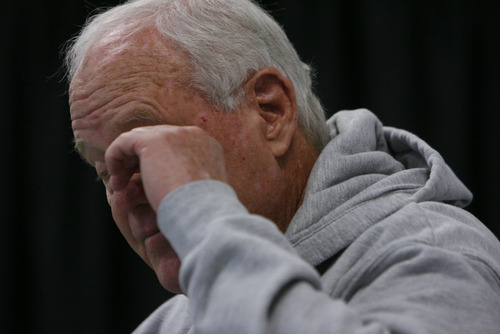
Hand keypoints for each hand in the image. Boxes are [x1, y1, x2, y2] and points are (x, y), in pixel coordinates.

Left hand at [105, 125, 227, 210]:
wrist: (203, 213)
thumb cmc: (202, 213)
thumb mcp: (201, 192)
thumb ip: (189, 180)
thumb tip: (172, 182)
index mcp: (206, 145)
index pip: (173, 145)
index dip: (156, 162)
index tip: (146, 185)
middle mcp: (192, 134)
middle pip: (155, 140)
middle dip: (139, 162)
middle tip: (128, 186)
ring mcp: (173, 134)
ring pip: (139, 140)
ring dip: (126, 163)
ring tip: (120, 187)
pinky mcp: (153, 140)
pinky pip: (124, 142)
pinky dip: (114, 159)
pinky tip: (116, 182)